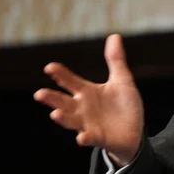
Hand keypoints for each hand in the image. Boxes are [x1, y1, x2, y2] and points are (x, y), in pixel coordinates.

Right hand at [34, 33, 144, 164]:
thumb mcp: (122, 81)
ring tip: (55, 114)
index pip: (70, 81)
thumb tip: (115, 36)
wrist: (134, 131)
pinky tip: (82, 138)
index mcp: (86, 92)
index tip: (50, 67)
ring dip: (63, 118)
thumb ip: (116, 61)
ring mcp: (88, 124)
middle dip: (51, 98)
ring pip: (71, 121)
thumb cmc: (124, 106)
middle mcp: (82, 108)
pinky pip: (90, 138)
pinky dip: (85, 138)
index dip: (60, 74)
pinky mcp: (99, 137)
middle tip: (39, 94)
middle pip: (63, 102)